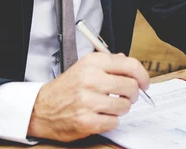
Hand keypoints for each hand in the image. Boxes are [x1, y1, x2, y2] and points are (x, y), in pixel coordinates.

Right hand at [27, 52, 149, 141]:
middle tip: (127, 96)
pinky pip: (114, 122)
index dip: (143, 76)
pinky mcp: (86, 121)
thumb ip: (110, 63)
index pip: (130, 66)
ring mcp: (88, 101)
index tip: (144, 83)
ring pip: (125, 106)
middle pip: (131, 87)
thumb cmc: (67, 88)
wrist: (40, 108)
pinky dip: (111, 121)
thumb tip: (131, 65)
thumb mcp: (85, 67)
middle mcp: (91, 79)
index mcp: (93, 63)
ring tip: (110, 107)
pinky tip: (101, 116)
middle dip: (133, 94)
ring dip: (121, 108)